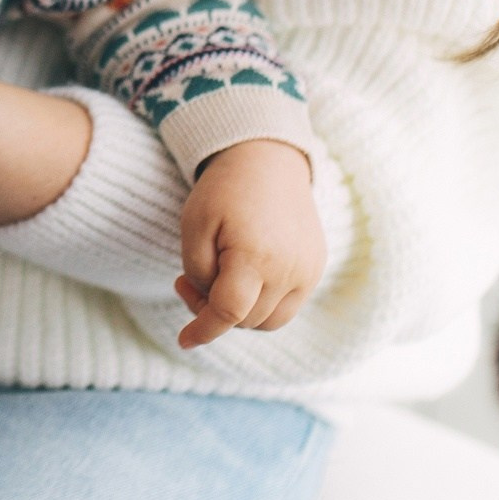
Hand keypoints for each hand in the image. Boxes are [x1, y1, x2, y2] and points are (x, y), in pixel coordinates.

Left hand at [175, 140, 325, 347]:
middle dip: (212, 311)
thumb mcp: (194, 225)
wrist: (267, 158)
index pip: (229, 313)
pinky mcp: (315, 267)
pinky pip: (287, 305)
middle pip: (246, 320)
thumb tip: (210, 307)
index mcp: (256, 257)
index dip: (203, 330)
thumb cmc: (224, 190)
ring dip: (240, 313)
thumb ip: (198, 273)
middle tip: (187, 281)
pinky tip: (243, 276)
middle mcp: (290, 270)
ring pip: (269, 321)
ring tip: (217, 279)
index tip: (183, 340)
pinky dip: (262, 303)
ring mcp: (308, 270)